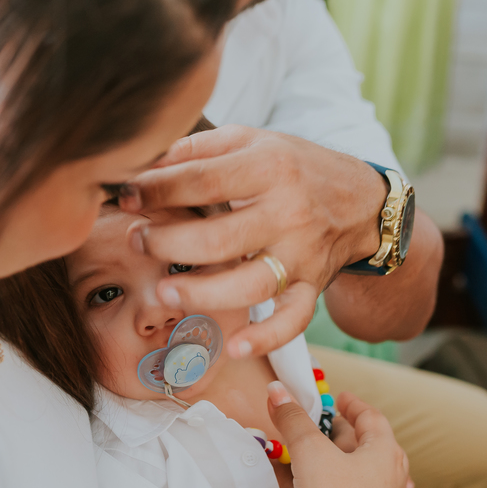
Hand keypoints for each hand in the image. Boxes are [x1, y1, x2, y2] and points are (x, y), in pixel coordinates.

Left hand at [119, 125, 387, 356]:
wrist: (360, 200)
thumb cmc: (292, 167)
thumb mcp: (250, 141)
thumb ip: (197, 149)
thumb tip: (143, 162)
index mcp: (271, 167)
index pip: (204, 180)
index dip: (158, 189)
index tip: (125, 195)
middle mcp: (289, 213)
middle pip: (221, 237)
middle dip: (170, 243)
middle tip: (137, 242)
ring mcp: (302, 255)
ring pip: (251, 284)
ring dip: (202, 293)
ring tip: (163, 291)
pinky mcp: (313, 287)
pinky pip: (293, 320)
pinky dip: (266, 338)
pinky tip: (234, 346)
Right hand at [267, 383, 408, 487]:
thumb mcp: (309, 451)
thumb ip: (293, 419)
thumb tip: (277, 391)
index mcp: (385, 453)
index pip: (373, 418)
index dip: (354, 405)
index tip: (341, 399)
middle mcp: (395, 480)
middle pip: (375, 448)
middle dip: (351, 436)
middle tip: (329, 430)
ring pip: (374, 479)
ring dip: (355, 468)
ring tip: (334, 465)